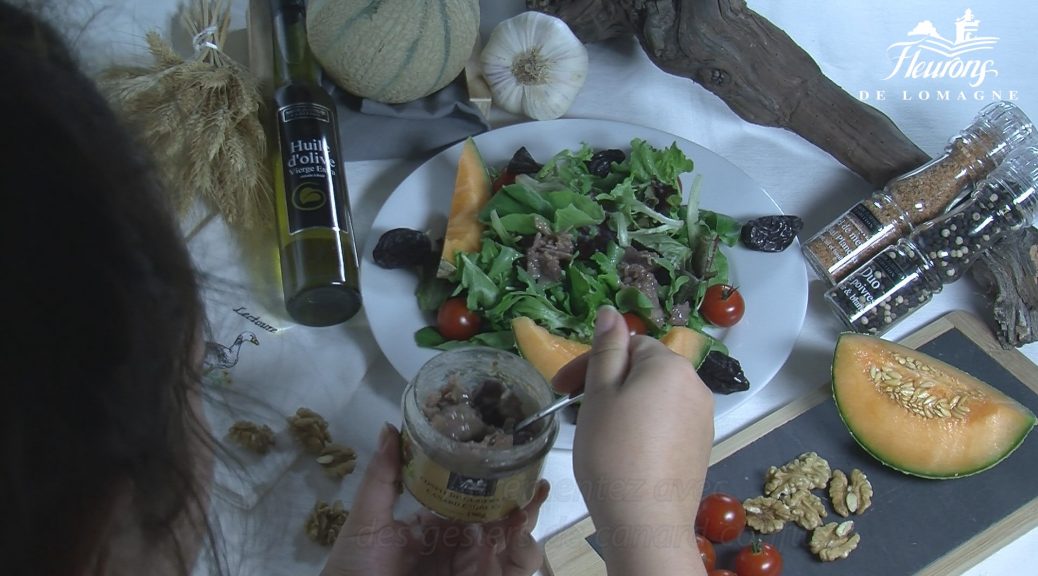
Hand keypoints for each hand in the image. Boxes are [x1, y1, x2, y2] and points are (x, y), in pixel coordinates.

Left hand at [320, 424, 548, 575]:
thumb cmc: (356, 566)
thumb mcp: (368, 518)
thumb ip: (384, 475)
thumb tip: (390, 427)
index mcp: (437, 525)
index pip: (473, 500)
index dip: (496, 482)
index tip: (512, 459)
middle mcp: (458, 546)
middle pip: (501, 521)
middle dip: (524, 502)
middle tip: (536, 483)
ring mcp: (470, 569)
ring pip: (513, 546)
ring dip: (526, 525)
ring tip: (526, 509)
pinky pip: (509, 573)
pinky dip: (521, 554)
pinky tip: (517, 536)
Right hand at [554, 306, 713, 573]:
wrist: (645, 520)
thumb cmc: (613, 451)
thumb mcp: (600, 394)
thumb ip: (606, 350)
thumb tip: (611, 311)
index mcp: (670, 365)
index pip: (629, 345)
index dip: (592, 362)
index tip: (562, 388)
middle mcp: (695, 385)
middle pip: (644, 370)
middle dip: (609, 383)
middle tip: (576, 411)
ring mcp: (703, 418)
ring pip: (656, 397)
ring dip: (626, 405)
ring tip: (599, 432)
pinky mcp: (701, 447)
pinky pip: (668, 423)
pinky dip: (645, 428)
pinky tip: (625, 452)